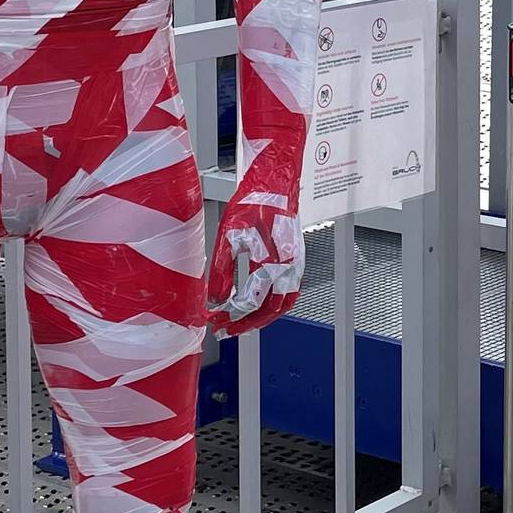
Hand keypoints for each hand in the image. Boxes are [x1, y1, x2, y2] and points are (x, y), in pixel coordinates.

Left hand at [207, 201, 303, 336]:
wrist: (276, 182)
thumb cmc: (254, 202)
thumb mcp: (228, 237)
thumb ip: (221, 271)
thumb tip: (216, 297)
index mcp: (271, 263)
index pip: (249, 301)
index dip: (230, 314)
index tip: (214, 318)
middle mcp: (288, 268)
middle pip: (269, 311)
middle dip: (247, 324)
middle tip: (227, 330)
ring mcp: (296, 265)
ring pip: (283, 305)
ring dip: (263, 318)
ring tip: (243, 324)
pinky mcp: (297, 260)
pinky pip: (289, 292)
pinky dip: (275, 305)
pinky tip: (261, 305)